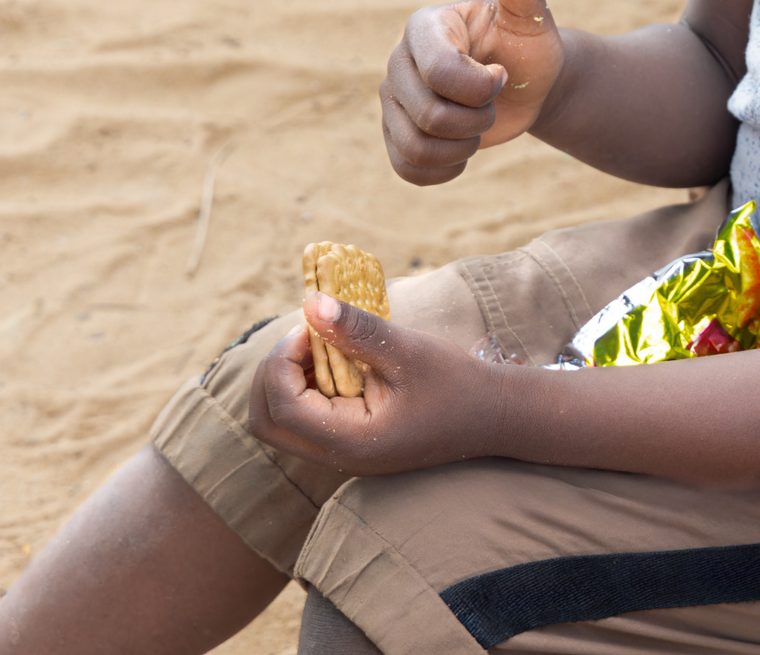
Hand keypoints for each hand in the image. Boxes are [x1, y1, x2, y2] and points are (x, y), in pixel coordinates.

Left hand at [245, 293, 498, 476]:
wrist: (493, 417)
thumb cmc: (456, 383)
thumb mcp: (407, 351)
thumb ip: (356, 331)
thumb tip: (310, 303)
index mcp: (350, 441)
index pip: (282, 406)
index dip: (282, 360)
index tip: (312, 327)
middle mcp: (338, 456)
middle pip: (266, 422)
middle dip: (274, 373)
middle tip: (308, 338)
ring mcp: (341, 453)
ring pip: (279, 422)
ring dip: (288, 379)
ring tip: (324, 346)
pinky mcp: (349, 443)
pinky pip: (304, 419)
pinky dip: (306, 386)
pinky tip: (337, 361)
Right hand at [379, 0, 564, 185]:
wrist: (528, 88)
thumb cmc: (529, 48)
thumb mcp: (532, 17)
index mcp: (424, 28)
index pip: (440, 73)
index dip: (480, 86)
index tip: (499, 73)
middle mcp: (397, 61)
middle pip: (429, 116)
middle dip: (476, 119)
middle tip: (493, 100)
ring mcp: (392, 101)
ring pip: (417, 147)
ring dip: (463, 147)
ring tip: (478, 124)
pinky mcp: (395, 136)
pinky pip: (408, 169)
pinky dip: (444, 169)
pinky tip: (463, 150)